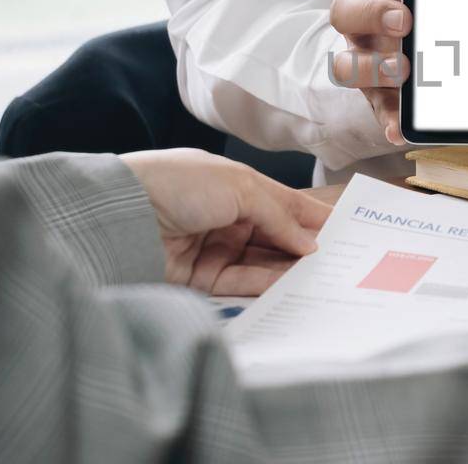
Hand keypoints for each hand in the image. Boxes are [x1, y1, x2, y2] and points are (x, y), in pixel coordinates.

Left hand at [120, 149, 332, 295]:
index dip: (311, 216)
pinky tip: (291, 284)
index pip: (282, 204)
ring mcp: (215, 248)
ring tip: (322, 276)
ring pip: (262, 262)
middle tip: (341, 261)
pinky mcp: (201, 279)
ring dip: (289, 268)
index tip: (345, 231)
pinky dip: (266, 283)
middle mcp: (227, 218)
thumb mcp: (240, 186)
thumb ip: (279, 215)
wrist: (122, 212)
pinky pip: (241, 282)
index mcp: (236, 187)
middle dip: (304, 247)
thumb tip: (311, 244)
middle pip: (275, 236)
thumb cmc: (179, 183)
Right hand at [330, 0, 409, 143]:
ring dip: (372, 68)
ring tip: (402, 70)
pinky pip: (378, 111)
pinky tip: (399, 129)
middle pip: (345, 13)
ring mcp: (365, 63)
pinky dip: (388, 121)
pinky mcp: (378, 98)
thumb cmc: (427, 18)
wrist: (420, 57)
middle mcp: (363, 25)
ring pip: (347, 66)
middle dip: (372, 14)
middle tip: (404, 20)